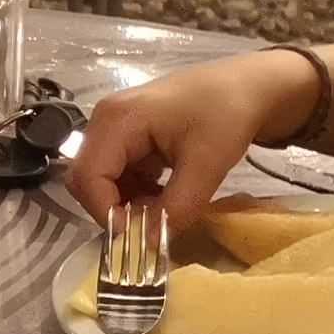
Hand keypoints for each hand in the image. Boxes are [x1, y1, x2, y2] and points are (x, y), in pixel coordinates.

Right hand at [69, 50, 316, 229]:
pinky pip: (116, 173)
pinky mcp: (126, 135)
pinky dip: (134, 192)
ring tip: (164, 210)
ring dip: (126, 203)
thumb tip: (150, 246)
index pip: (88, 178)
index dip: (106, 213)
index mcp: (118, 120)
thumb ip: (176, 208)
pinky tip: (163, 194)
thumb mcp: (206, 165)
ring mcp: (114, 127)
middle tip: (150, 227)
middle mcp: (106, 121)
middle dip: (113, 210)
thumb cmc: (226, 116)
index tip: (137, 239)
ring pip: (100, 180)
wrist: (247, 87)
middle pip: (87, 179)